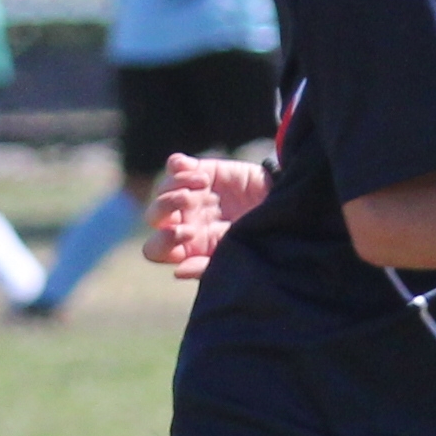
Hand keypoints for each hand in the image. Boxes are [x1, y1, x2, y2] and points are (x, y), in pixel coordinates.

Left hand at [144, 149, 268, 279]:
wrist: (282, 204)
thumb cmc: (258, 237)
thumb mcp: (237, 255)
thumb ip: (208, 266)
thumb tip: (177, 270)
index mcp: (187, 247)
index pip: (156, 248)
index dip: (163, 240)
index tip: (189, 233)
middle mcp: (184, 220)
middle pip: (153, 215)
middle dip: (166, 206)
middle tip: (190, 201)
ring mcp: (190, 195)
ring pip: (162, 189)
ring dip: (177, 186)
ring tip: (203, 185)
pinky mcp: (199, 171)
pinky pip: (174, 165)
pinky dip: (180, 167)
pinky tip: (201, 175)